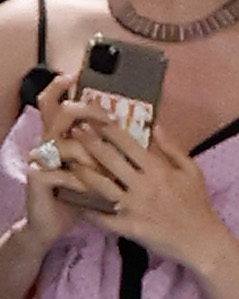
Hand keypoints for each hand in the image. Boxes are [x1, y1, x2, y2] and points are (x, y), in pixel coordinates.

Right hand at [19, 77, 98, 248]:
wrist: (52, 223)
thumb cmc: (80, 194)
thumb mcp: (98, 169)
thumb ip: (109, 148)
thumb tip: (141, 129)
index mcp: (61, 135)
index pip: (54, 103)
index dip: (60, 87)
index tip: (75, 75)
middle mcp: (48, 142)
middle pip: (59, 113)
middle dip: (85, 111)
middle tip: (108, 116)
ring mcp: (41, 159)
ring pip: (65, 143)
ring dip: (88, 154)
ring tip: (105, 166)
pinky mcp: (38, 177)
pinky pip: (62, 171)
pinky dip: (80, 179)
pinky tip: (91, 187)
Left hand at [56, 116, 233, 278]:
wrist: (201, 241)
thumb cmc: (198, 204)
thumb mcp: (192, 171)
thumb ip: (173, 148)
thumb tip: (155, 126)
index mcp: (158, 170)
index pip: (128, 144)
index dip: (108, 130)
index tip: (93, 120)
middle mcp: (142, 185)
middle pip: (108, 160)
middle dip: (88, 143)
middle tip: (73, 132)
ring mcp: (132, 207)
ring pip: (99, 185)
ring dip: (81, 171)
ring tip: (69, 161)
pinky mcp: (127, 226)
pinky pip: (101, 216)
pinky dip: (86, 207)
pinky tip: (73, 198)